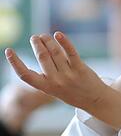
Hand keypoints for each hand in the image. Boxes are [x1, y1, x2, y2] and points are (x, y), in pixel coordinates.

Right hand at [5, 33, 120, 128]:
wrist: (96, 101)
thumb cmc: (73, 92)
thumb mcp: (55, 89)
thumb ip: (47, 75)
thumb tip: (40, 50)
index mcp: (46, 88)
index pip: (25, 75)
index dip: (15, 62)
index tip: (9, 51)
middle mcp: (56, 82)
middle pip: (42, 57)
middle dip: (37, 44)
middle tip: (35, 37)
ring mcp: (69, 76)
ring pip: (55, 53)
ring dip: (48, 41)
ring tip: (45, 36)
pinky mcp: (81, 69)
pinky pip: (71, 52)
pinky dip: (64, 41)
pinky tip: (58, 34)